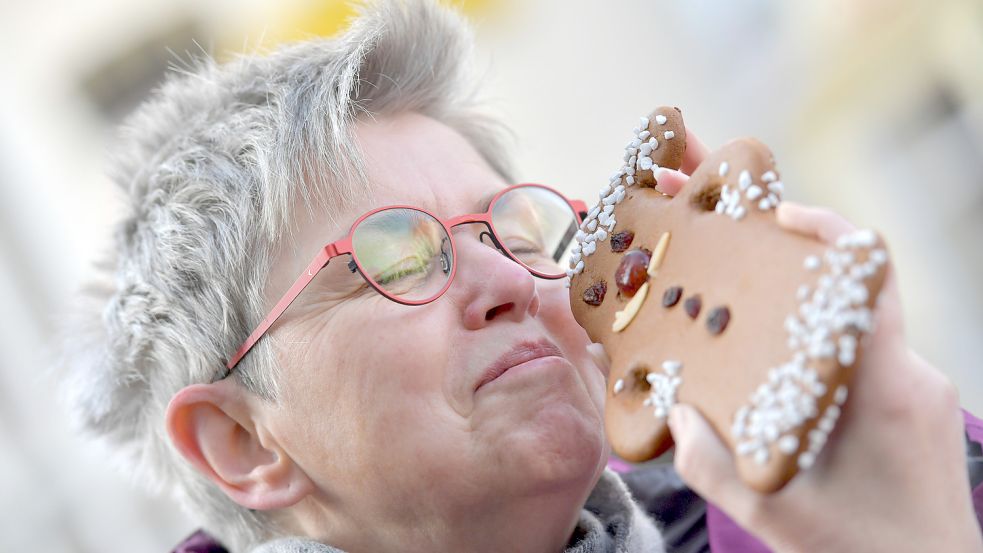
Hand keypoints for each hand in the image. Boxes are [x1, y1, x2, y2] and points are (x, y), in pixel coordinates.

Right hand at [653, 134, 982, 551]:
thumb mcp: (773, 514)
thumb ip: (709, 464)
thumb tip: (674, 413)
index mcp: (883, 384)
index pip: (870, 275)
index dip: (827, 231)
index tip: (777, 216)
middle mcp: (911, 375)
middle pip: (855, 293)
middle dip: (796, 272)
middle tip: (737, 269)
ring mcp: (921, 391)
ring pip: (858, 330)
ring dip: (807, 321)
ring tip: (752, 332)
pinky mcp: (919, 411)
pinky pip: (867, 359)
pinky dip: (824, 355)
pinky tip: (785, 384)